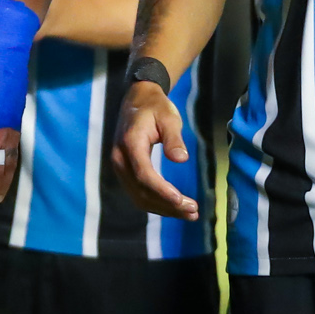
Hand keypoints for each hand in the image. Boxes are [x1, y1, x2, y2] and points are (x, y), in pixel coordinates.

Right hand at [110, 79, 198, 219]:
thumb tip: (181, 159)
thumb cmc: (155, 107)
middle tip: (194, 211)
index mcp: (130, 143)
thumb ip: (174, 138)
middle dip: (168, 205)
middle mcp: (120, 158)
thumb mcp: (169, 118)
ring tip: (189, 214)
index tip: (181, 200)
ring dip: (163, 209)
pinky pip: (138, 193)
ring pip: (139, 196)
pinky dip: (156, 204)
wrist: (137, 100)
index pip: (144, 174)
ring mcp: (120, 167)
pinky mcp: (125, 171)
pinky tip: (174, 207)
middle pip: (141, 191)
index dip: (162, 190)